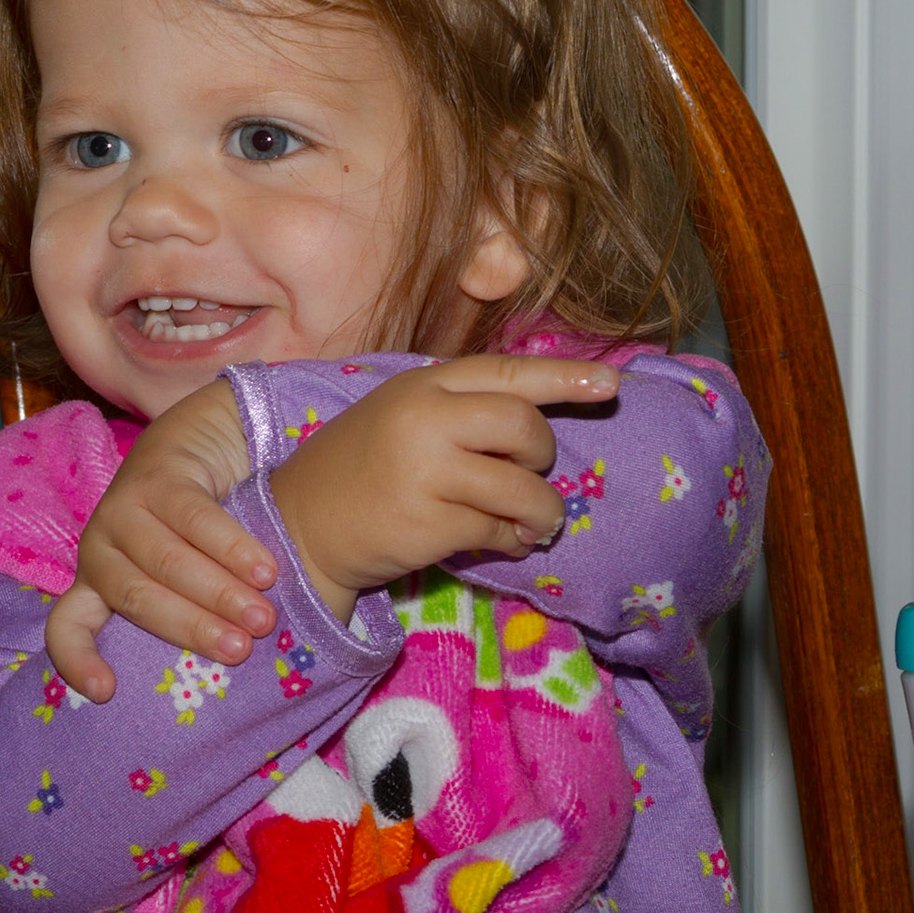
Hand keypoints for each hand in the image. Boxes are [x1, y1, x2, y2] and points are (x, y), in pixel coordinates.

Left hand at [45, 380, 273, 701]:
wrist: (197, 441)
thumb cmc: (190, 531)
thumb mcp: (175, 577)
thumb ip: (187, 613)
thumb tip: (235, 669)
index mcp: (96, 582)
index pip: (67, 627)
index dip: (78, 660)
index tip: (106, 691)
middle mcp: (99, 547)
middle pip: (136, 598)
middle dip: (191, 627)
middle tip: (241, 650)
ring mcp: (123, 507)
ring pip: (166, 560)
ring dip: (219, 592)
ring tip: (262, 616)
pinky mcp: (156, 475)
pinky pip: (195, 517)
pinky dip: (233, 548)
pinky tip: (264, 569)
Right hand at [270, 355, 617, 619]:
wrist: (302, 522)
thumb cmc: (361, 466)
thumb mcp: (404, 415)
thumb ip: (460, 407)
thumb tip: (539, 418)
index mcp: (422, 384)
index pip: (506, 373)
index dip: (564, 378)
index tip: (611, 387)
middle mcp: (424, 418)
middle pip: (523, 424)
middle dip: (543, 455)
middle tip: (529, 473)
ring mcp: (425, 471)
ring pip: (522, 487)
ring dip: (541, 511)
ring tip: (530, 523)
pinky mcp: (428, 523)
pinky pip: (500, 530)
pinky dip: (512, 540)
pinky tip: (500, 541)